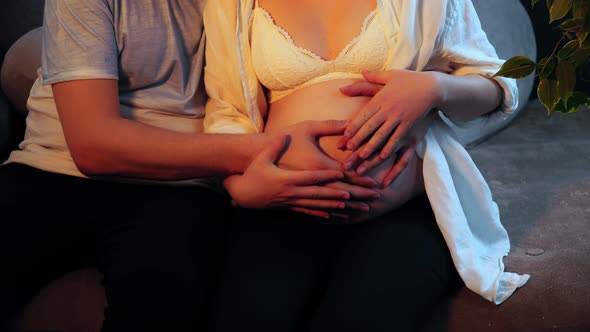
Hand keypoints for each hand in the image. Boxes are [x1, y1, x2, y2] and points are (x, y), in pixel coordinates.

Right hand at [224, 134, 351, 218]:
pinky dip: (325, 213)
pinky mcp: (291, 207)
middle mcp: (294, 192)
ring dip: (342, 207)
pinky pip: (312, 211)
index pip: (314, 177)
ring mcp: (294, 201)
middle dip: (348, 196)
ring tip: (360, 208)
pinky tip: (337, 216)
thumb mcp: (262, 157)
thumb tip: (281, 135)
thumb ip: (274, 146)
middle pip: (324, 194)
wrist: (242, 193)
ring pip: (321, 205)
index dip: (330, 176)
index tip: (347, 176)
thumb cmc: (253, 172)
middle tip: (367, 196)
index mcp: (290, 179)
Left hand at [337, 69, 440, 174]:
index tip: (345, 135)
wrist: (432, 86)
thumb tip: (361, 72)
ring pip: (382, 134)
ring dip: (371, 146)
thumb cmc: (410, 79)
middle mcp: (388, 109)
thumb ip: (374, 76)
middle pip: (370, 126)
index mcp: (381, 97)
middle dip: (358, 138)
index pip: (364, 114)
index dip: (354, 125)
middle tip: (348, 149)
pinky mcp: (409, 124)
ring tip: (362, 156)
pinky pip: (397, 137)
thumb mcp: (391, 75)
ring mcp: (399, 117)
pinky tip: (383, 155)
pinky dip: (389, 147)